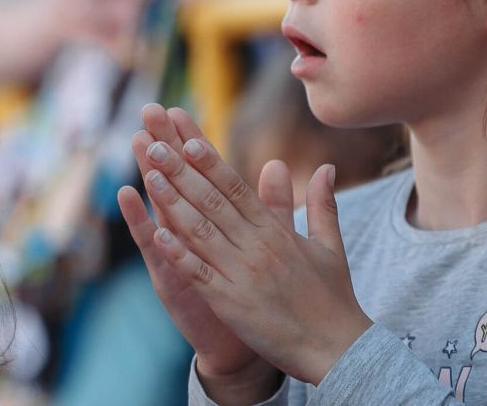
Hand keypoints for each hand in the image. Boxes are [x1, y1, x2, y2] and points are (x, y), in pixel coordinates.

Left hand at [136, 108, 372, 384]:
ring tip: (149, 176)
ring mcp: (242, 274)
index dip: (210, 162)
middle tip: (154, 144)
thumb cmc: (333, 298)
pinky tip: (156, 234)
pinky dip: (178, 253)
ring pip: (200, 230)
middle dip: (181, 170)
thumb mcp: (330, 245)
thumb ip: (322, 203)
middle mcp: (257, 246)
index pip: (237, 188)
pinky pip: (199, 273)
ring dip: (172, 201)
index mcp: (276, 232)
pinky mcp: (232, 303)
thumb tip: (327, 166)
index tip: (187, 138)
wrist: (337, 348)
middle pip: (212, 201)